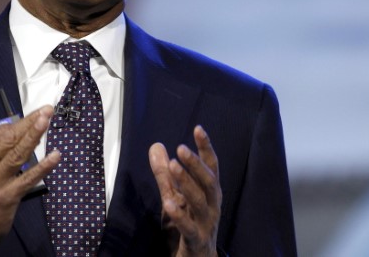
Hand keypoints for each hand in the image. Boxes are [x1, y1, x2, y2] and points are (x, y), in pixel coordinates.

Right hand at [0, 105, 59, 255]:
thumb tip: (19, 130)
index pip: (0, 131)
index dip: (21, 121)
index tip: (36, 114)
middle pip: (9, 138)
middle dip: (29, 122)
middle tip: (47, 110)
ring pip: (18, 153)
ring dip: (34, 135)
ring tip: (47, 121)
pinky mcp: (7, 196)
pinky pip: (28, 178)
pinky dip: (44, 166)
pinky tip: (55, 156)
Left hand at [148, 125, 221, 256]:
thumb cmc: (188, 223)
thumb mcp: (174, 195)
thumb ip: (165, 173)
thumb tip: (156, 145)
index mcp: (210, 192)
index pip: (211, 166)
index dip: (206, 148)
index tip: (198, 129)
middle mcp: (213, 205)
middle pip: (209, 181)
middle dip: (196, 164)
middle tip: (181, 148)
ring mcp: (206, 223)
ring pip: (200, 201)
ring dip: (187, 183)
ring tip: (173, 166)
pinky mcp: (197, 240)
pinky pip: (189, 227)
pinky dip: (180, 216)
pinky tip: (168, 204)